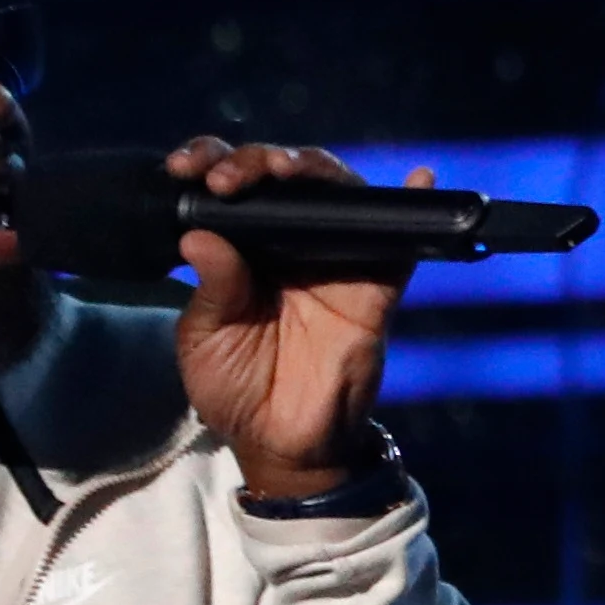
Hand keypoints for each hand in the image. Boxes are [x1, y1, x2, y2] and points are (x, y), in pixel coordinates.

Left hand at [168, 138, 409, 496]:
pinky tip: (419, 179)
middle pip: (282, 178)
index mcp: (240, 248)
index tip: (185, 169)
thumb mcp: (205, 340)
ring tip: (288, 170)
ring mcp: (335, 260)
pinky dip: (413, 205)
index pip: (229, 188)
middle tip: (229, 179)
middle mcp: (288, 243)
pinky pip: (400, 241)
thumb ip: (211, 290)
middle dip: (254, 160)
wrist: (284, 443)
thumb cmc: (236, 389)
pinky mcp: (375, 286)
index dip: (209, 162)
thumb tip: (200, 236)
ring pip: (336, 194)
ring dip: (314, 169)